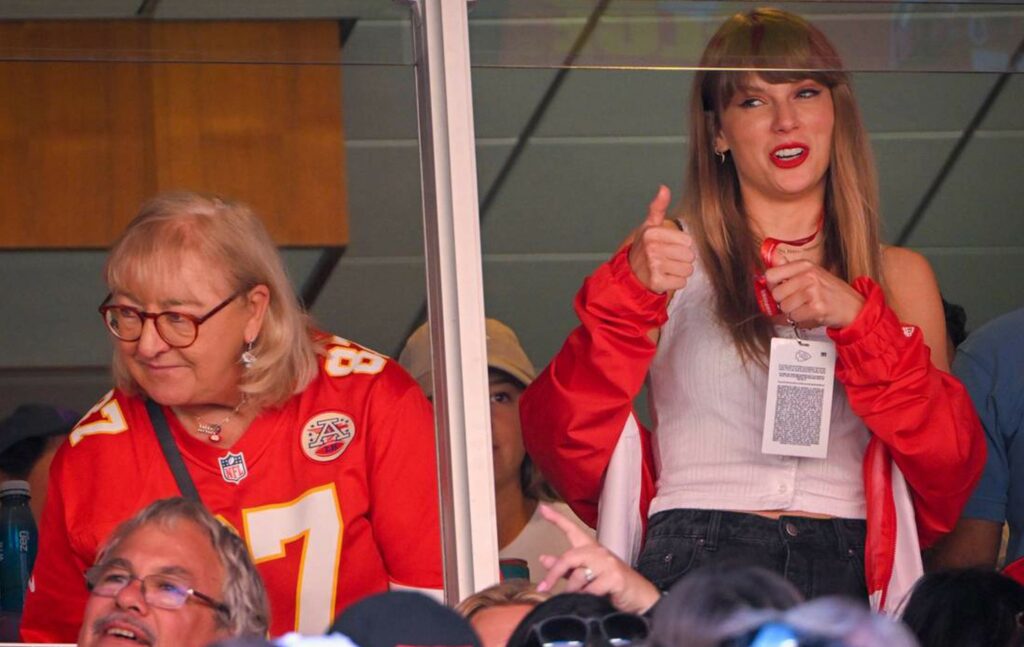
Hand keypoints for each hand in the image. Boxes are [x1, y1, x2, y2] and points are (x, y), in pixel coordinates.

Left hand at [535, 504, 659, 613]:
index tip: (543, 508)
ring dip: (572, 590)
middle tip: (544, 587)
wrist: (640, 598)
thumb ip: (566, 567)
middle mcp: (599, 552)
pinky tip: (589, 601)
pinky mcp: (615, 577)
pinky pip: (591, 588)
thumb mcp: (587, 575)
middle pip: (569, 556)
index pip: (572, 530)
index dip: (557, 519)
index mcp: (591, 549)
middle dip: (554, 573)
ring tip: (572, 599)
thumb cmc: (613, 585)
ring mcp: (608, 563)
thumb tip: (544, 559)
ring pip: (578, 574)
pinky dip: (586, 597)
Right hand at [627, 185, 694, 293]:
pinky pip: (681, 282)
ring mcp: (654, 266)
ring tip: (665, 268)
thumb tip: (663, 188)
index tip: (668, 247)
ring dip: (679, 271)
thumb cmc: (643, 249)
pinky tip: (664, 278)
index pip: (688, 241)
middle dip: (681, 259)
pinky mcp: (657, 282)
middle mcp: (652, 248)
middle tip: (667, 259)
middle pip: (689, 256)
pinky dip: (675, 283)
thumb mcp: (649, 226)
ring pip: (687, 270)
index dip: (681, 245)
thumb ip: (658, 208)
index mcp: (652, 233)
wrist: (629, 274)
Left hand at [764, 260, 864, 328]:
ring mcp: (813, 292)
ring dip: (792, 312)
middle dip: (783, 302)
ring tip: (805, 308)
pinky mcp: (816, 308)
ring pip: (784, 307)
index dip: (771, 286)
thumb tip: (774, 259)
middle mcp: (808, 276)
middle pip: (776, 294)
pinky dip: (800, 320)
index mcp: (804, 265)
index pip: (771, 274)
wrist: (854, 306)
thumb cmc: (833, 291)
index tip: (778, 289)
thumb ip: (791, 267)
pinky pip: (795, 318)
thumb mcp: (813, 272)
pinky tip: (810, 315)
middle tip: (796, 302)